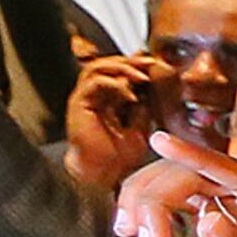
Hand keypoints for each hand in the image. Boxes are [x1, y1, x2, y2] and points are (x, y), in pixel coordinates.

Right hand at [59, 50, 178, 194]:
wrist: (102, 175)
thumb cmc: (119, 157)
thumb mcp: (142, 126)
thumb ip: (145, 106)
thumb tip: (156, 86)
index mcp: (110, 98)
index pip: (121, 70)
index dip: (138, 64)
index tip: (158, 65)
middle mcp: (96, 95)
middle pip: (110, 63)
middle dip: (132, 62)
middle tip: (151, 65)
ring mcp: (85, 97)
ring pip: (99, 67)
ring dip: (123, 68)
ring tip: (141, 77)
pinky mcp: (78, 103)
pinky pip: (94, 82)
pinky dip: (114, 84)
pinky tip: (130, 95)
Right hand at [112, 125, 236, 236]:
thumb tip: (206, 222)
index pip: (234, 173)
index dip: (196, 157)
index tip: (160, 141)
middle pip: (203, 176)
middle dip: (161, 194)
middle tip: (140, 234)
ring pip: (192, 185)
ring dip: (155, 201)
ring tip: (132, 233)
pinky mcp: (231, 224)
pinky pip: (191, 203)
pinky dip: (164, 211)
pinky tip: (145, 230)